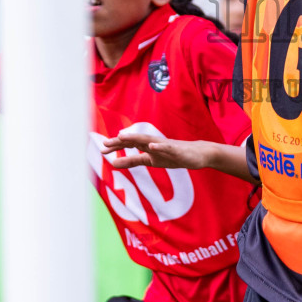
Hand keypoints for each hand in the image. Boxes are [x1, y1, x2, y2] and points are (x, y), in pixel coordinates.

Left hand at [101, 131, 215, 170]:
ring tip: (122, 137)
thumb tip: (113, 164)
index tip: (102, 149)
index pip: (129, 145)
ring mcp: (166, 146)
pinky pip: (167, 147)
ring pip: (148, 140)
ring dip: (135, 138)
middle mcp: (154, 143)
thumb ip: (133, 161)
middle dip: (121, 141)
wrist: (198, 154)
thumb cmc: (173, 156)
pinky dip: (158, 146)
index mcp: (148, 146)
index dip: (116, 146)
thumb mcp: (151, 161)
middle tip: (106, 143)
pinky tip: (150, 145)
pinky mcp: (177, 150)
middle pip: (135, 140)